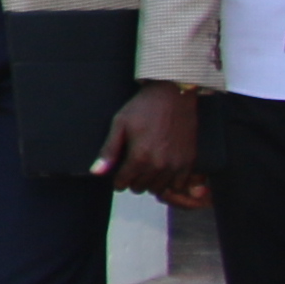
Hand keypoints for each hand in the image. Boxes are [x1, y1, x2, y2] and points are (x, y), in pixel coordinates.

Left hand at [98, 80, 206, 205]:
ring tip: (148, 169)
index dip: (118, 179)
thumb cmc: (144, 107)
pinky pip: (178, 185)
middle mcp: (159, 165)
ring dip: (150, 182)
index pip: (123, 183)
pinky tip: (164, 172)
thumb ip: (108, 151)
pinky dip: (170, 182)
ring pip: (158, 189)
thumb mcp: (120, 124)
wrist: (174, 95)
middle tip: (133, 168)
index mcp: (139, 157)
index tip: (119, 174)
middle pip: (140, 188)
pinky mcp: (189, 161)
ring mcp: (176, 165)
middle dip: (133, 180)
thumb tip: (95, 173)